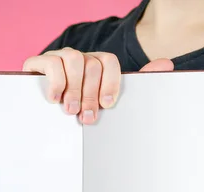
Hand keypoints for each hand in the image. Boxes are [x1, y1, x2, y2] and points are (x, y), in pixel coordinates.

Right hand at [23, 48, 173, 123]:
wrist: (40, 122)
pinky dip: (56, 82)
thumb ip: (136, 85)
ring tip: (69, 110)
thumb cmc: (76, 113)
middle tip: (86, 117)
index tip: (108, 105)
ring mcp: (58, 59)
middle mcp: (79, 59)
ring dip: (74, 90)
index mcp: (95, 66)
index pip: (109, 61)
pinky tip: (54, 98)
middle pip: (92, 64)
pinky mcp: (37, 64)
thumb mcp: (104, 104)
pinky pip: (52, 63)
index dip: (111, 82)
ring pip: (74, 60)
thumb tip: (166, 64)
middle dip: (91, 94)